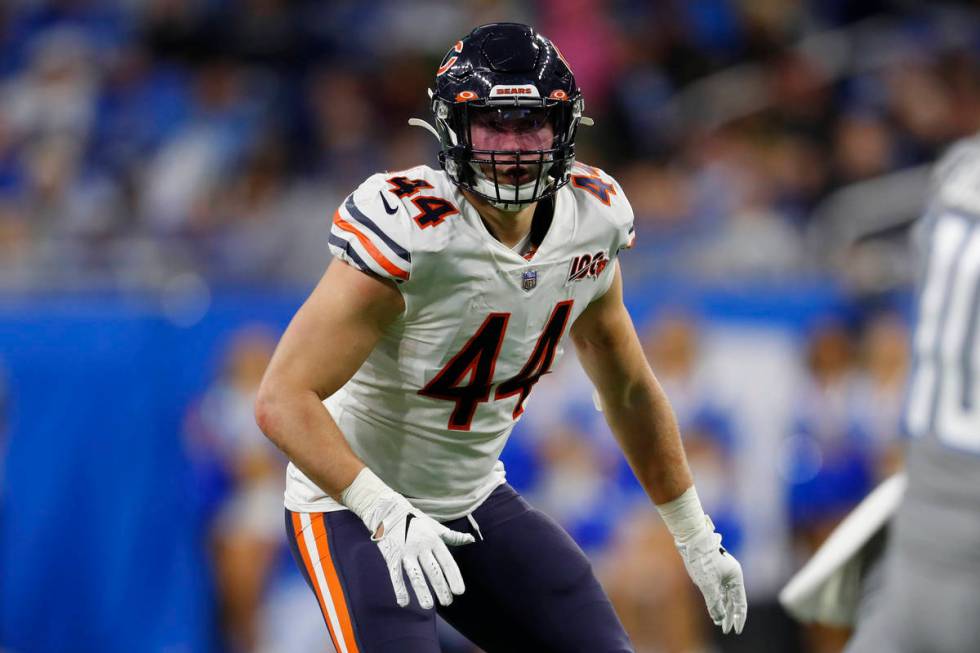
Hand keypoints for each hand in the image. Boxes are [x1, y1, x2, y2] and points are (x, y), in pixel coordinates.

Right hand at [369, 492, 474, 608]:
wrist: (388, 511)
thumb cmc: (415, 520)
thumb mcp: (435, 527)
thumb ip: (452, 536)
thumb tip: (471, 539)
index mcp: (433, 539)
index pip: (446, 561)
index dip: (454, 577)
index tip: (459, 591)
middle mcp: (421, 546)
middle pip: (433, 570)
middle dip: (441, 588)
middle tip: (448, 602)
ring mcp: (405, 552)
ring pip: (415, 575)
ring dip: (422, 591)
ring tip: (428, 606)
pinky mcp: (392, 556)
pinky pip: (396, 575)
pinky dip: (399, 589)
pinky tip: (404, 602)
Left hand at [676, 516, 746, 633]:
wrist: (692, 540)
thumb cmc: (702, 560)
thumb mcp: (708, 584)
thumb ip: (714, 602)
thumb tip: (719, 618)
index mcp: (736, 577)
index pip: (740, 603)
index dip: (739, 618)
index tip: (736, 630)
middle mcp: (731, 576)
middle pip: (734, 600)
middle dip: (731, 616)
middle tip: (727, 630)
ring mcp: (722, 574)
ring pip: (725, 596)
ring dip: (723, 609)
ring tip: (720, 623)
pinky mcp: (712, 573)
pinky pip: (717, 591)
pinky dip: (716, 601)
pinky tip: (714, 611)